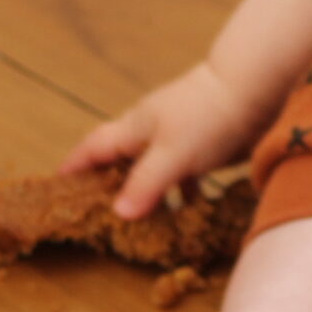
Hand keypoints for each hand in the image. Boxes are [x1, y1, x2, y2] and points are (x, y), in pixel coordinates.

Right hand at [60, 61, 262, 218]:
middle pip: (120, 159)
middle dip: (109, 185)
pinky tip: (190, 208)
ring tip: (146, 223)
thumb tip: (118, 213)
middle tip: (100, 216)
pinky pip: (185, 172)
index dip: (74, 167)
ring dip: (149, 193)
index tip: (56, 188)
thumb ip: (145, 183)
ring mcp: (179, 135)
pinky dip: (182, 190)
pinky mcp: (205, 143)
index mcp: (134, 127)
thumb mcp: (172, 154)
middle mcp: (152, 130)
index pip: (93, 147)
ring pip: (154, 168)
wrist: (255, 87)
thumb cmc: (209, 115)